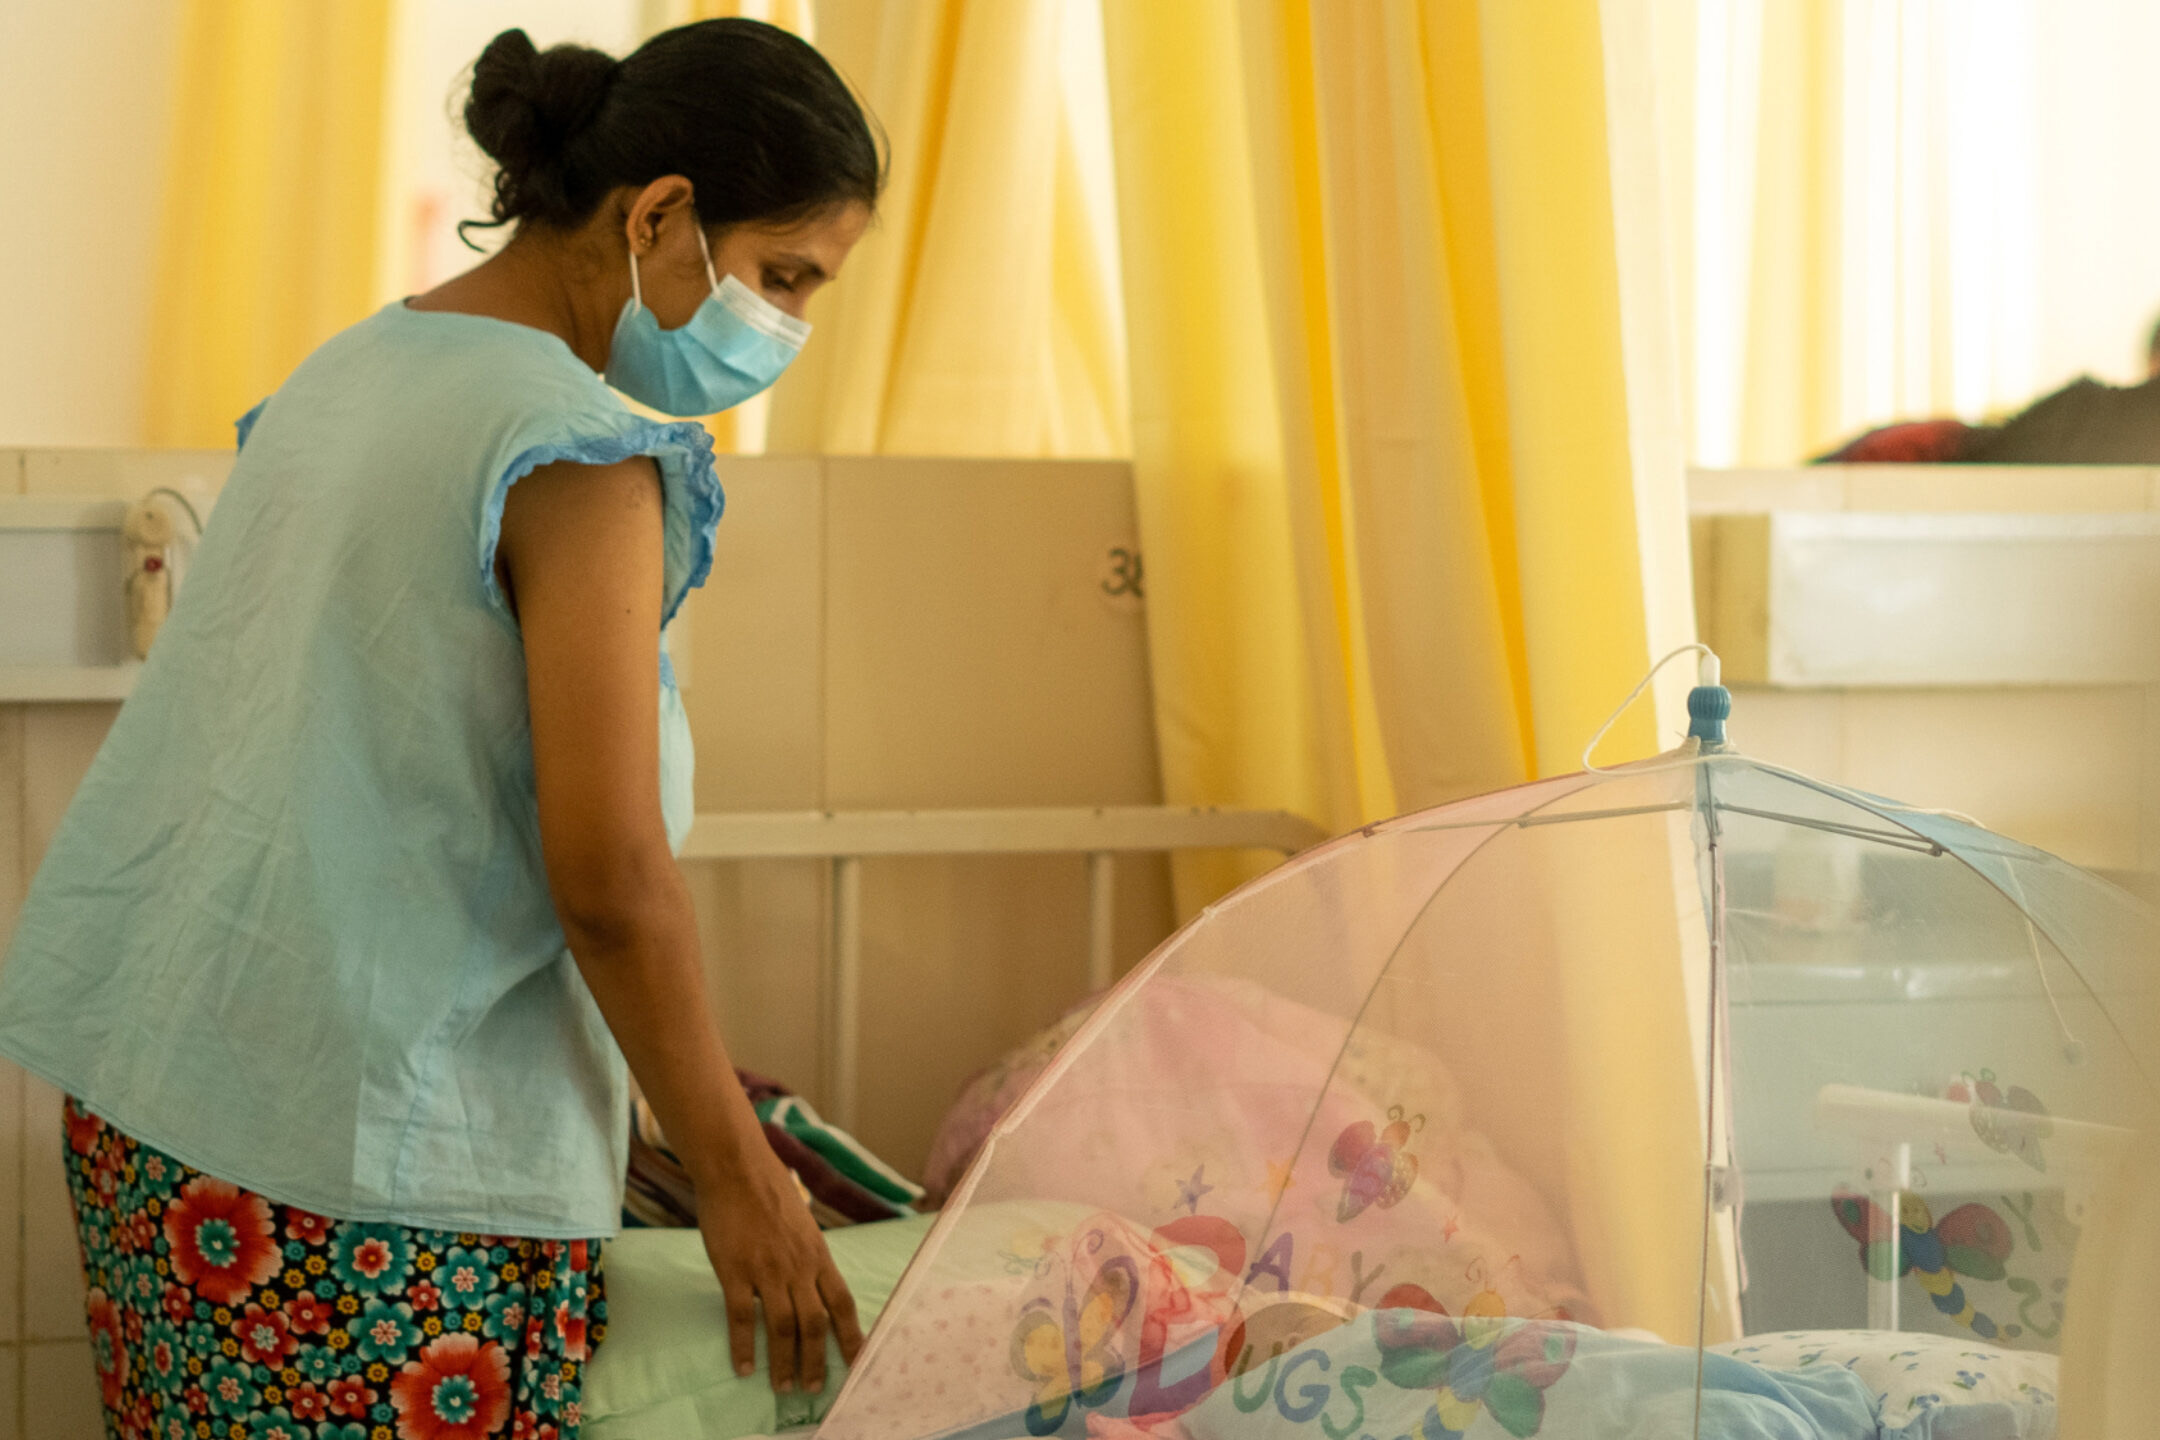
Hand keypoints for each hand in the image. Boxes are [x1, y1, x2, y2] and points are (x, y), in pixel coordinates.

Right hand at [697, 1151, 864, 1394]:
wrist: (737, 1167)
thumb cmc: (769, 1191)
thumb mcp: (803, 1224)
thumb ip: (809, 1255)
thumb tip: (813, 1280)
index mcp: (818, 1255)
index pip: (843, 1303)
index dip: (852, 1337)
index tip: (858, 1364)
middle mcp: (799, 1267)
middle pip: (815, 1324)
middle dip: (816, 1361)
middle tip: (812, 1389)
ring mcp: (767, 1270)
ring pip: (783, 1327)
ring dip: (784, 1362)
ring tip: (781, 1386)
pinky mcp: (736, 1270)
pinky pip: (742, 1317)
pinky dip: (743, 1347)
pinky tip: (743, 1367)